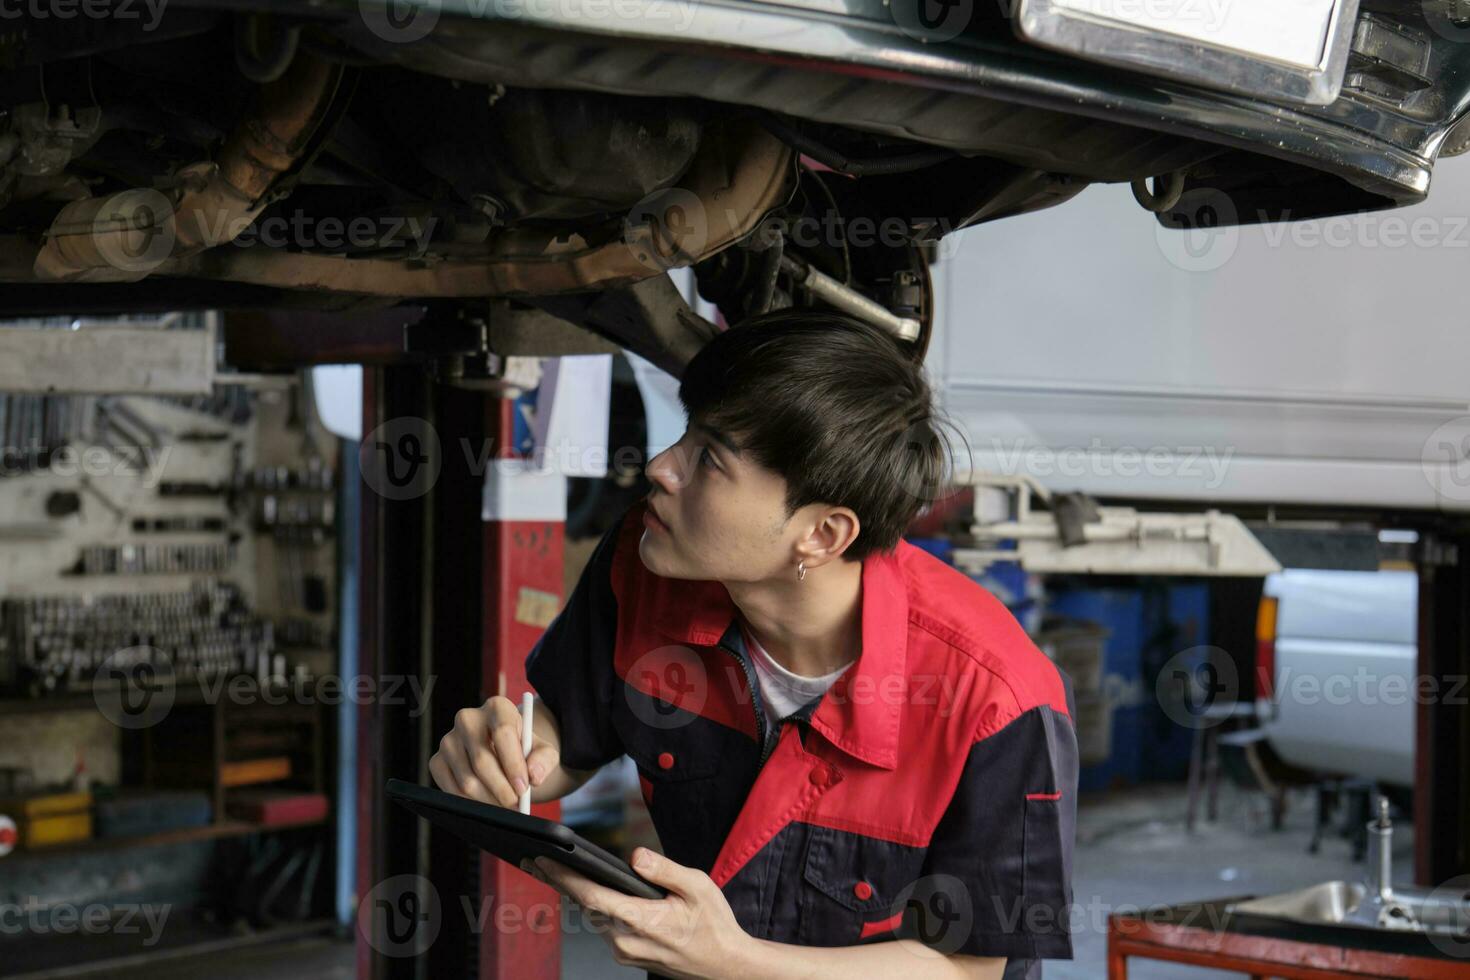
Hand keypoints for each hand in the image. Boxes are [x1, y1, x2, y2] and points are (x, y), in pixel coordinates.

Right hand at [429, 695, 556, 807]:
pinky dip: (470, 803)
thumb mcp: (542, 751)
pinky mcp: (437, 761)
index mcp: (497, 708)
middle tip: (516, 805)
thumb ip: (544, 760)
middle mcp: (468, 719)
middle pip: (482, 760)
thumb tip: (533, 775)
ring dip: (488, 800)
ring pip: (466, 779)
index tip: (523, 788)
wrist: (502, 753)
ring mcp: (448, 740)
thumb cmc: (524, 751)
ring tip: (505, 806)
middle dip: (501, 789)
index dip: (513, 763)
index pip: (502, 732)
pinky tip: (486, 804)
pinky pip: (450, 789)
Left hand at [527, 848, 753, 979]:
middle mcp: (626, 941)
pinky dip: (591, 907)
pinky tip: (584, 891)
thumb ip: (665, 870)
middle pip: (584, 907)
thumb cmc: (714, 924)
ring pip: (591, 918)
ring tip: (552, 870)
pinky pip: (603, 927)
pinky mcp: (628, 955)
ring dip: (573, 894)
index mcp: (642, 921)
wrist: (725, 965)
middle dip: (558, 882)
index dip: (565, 878)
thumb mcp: (699, 886)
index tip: (543, 860)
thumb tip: (635, 856)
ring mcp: (625, 952)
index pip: (593, 897)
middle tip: (534, 859)